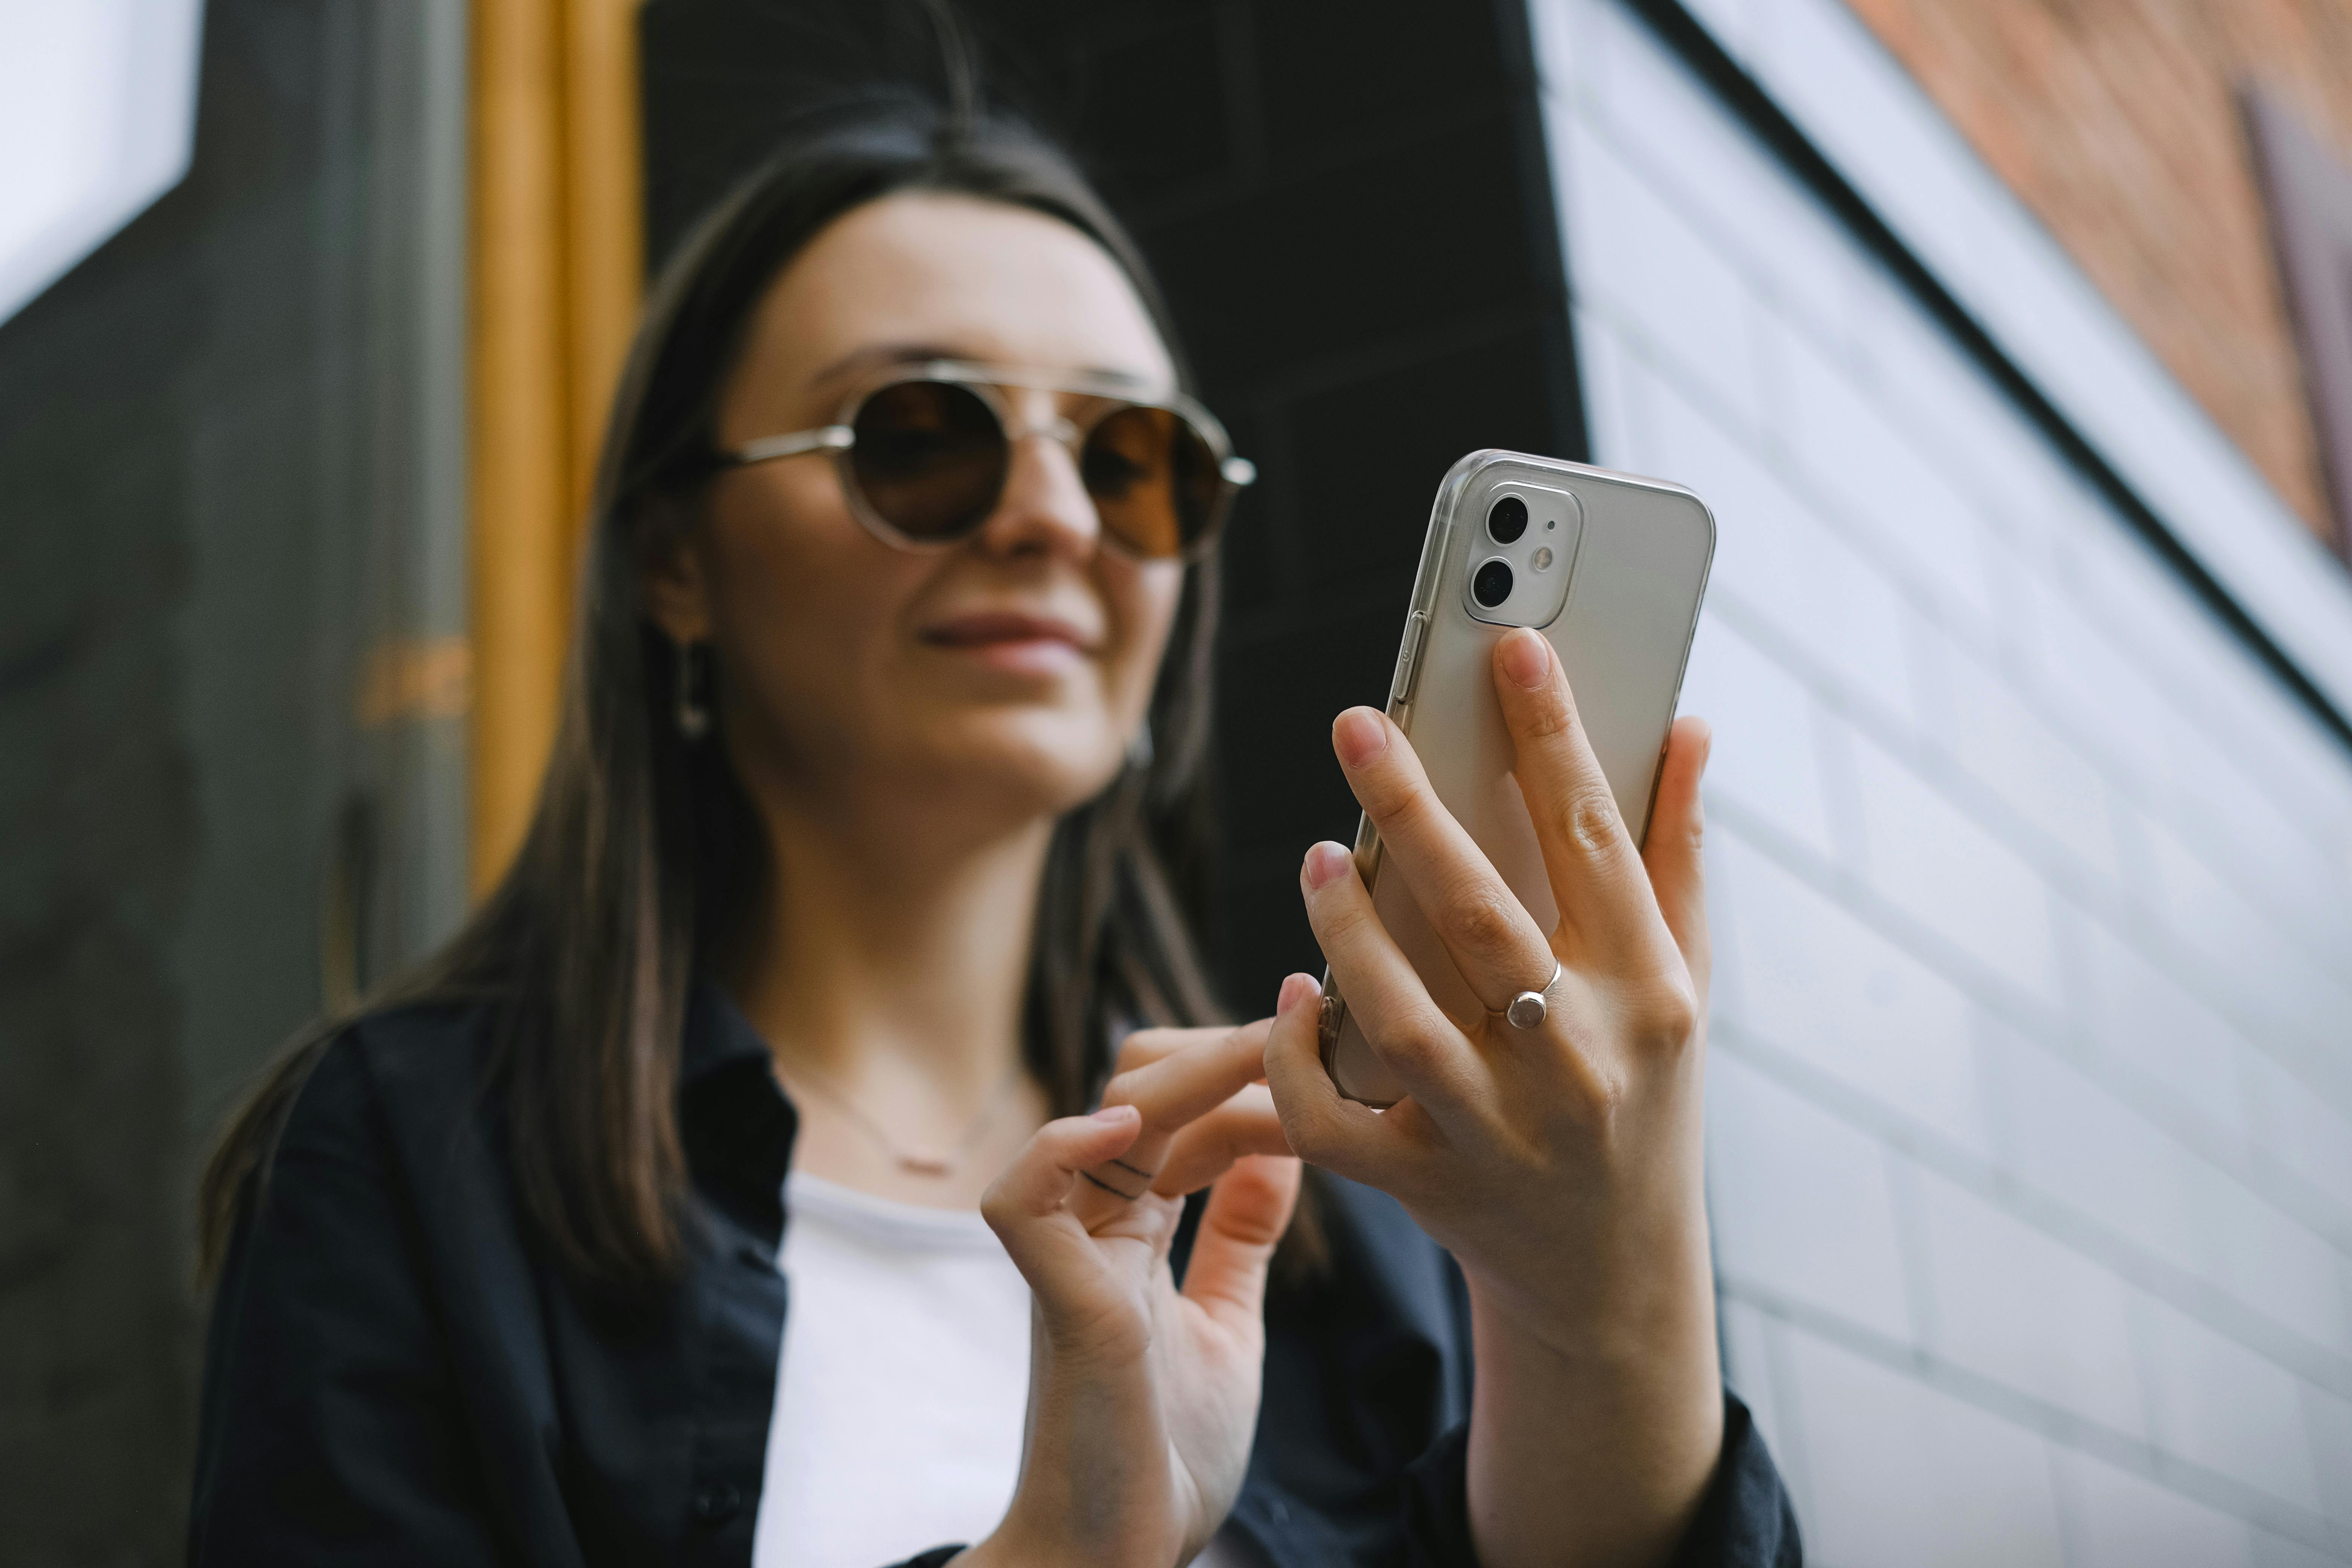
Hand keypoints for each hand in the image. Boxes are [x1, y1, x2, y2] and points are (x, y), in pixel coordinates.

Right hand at [960, 1011, 1304, 1567]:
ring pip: (1102, 1116)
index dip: (1243, 1068)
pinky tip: (1132, 1127)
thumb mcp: (1228, 1326)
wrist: (1120, 1559)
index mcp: (1131, 1231)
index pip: (1176, 1108)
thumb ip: (1239, 1239)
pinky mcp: (1057, 1299)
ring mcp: (1070, 1258)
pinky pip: (1022, 1195)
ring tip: (1264, 1050)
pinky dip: (1064, 1147)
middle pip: (1139, 1085)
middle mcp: (1094, 1227)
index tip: (1319, 1042)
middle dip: (1223, 1051)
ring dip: (1187, 1072)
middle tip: (1305, 1031)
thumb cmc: (1164, 1457)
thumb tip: (1277, 1149)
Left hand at [1264, 626, 1720, 1567]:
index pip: (1595, 840)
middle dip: (1414, 806)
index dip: (1553, 735)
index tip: (1511, 646)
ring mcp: (1499, 1130)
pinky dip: (1301, 1050)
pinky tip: (1294, 991)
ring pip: (1397, 1011)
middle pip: (1481, 912)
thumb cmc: (1644, 1096)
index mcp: (1651, 995)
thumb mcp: (1681, 983)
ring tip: (1320, 854)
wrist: (1611, 1273)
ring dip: (1346, 923)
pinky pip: (1335, 1115)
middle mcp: (1580, 1062)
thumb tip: (1686, 723)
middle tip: (1358, 723)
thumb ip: (1679, 854)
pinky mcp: (1427, 1186)